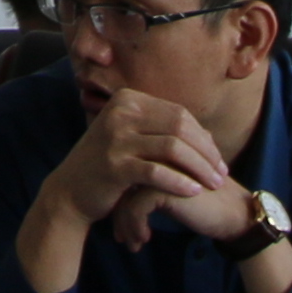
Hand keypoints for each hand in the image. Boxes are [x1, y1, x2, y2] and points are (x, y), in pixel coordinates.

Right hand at [43, 88, 246, 253]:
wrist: (70, 191)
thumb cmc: (107, 166)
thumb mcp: (131, 138)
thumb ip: (161, 131)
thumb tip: (207, 135)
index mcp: (127, 100)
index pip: (178, 113)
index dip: (203, 137)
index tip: (219, 158)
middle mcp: (120, 112)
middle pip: (180, 127)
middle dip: (206, 152)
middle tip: (222, 173)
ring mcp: (115, 137)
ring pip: (173, 148)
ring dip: (199, 168)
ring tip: (214, 184)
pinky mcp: (114, 165)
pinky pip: (156, 172)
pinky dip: (179, 182)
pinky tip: (193, 192)